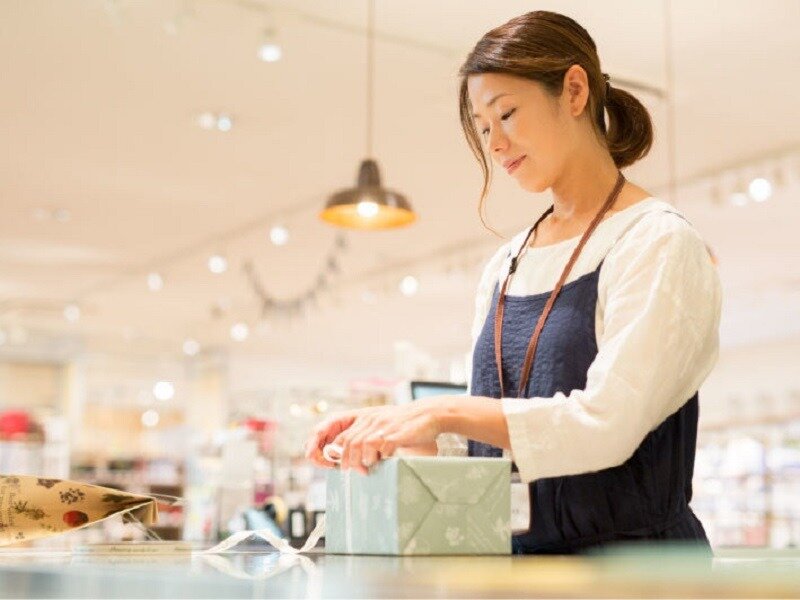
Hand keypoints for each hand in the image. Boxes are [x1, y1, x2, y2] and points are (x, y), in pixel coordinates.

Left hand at [304, 399, 445, 474]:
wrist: (430, 414)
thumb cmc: (408, 424)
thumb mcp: (385, 426)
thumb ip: (371, 437)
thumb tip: (358, 458)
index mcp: (366, 417)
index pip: (340, 433)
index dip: (332, 449)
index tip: (330, 462)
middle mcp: (370, 419)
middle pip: (347, 443)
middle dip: (346, 461)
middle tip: (352, 471)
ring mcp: (381, 426)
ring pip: (358, 446)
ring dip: (360, 461)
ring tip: (368, 468)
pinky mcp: (392, 434)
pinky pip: (377, 449)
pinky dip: (376, 458)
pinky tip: (382, 461)